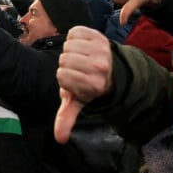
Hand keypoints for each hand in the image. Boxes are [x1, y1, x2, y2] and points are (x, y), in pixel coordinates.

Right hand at [54, 26, 112, 143]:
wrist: (112, 69)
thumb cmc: (90, 85)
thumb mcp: (78, 102)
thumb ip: (67, 118)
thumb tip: (59, 139)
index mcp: (93, 85)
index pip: (61, 75)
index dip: (65, 78)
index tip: (75, 81)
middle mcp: (100, 67)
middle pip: (64, 59)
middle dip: (67, 64)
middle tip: (79, 69)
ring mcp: (101, 50)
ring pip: (68, 46)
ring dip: (71, 51)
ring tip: (82, 58)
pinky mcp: (100, 35)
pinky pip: (74, 32)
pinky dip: (75, 37)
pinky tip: (83, 46)